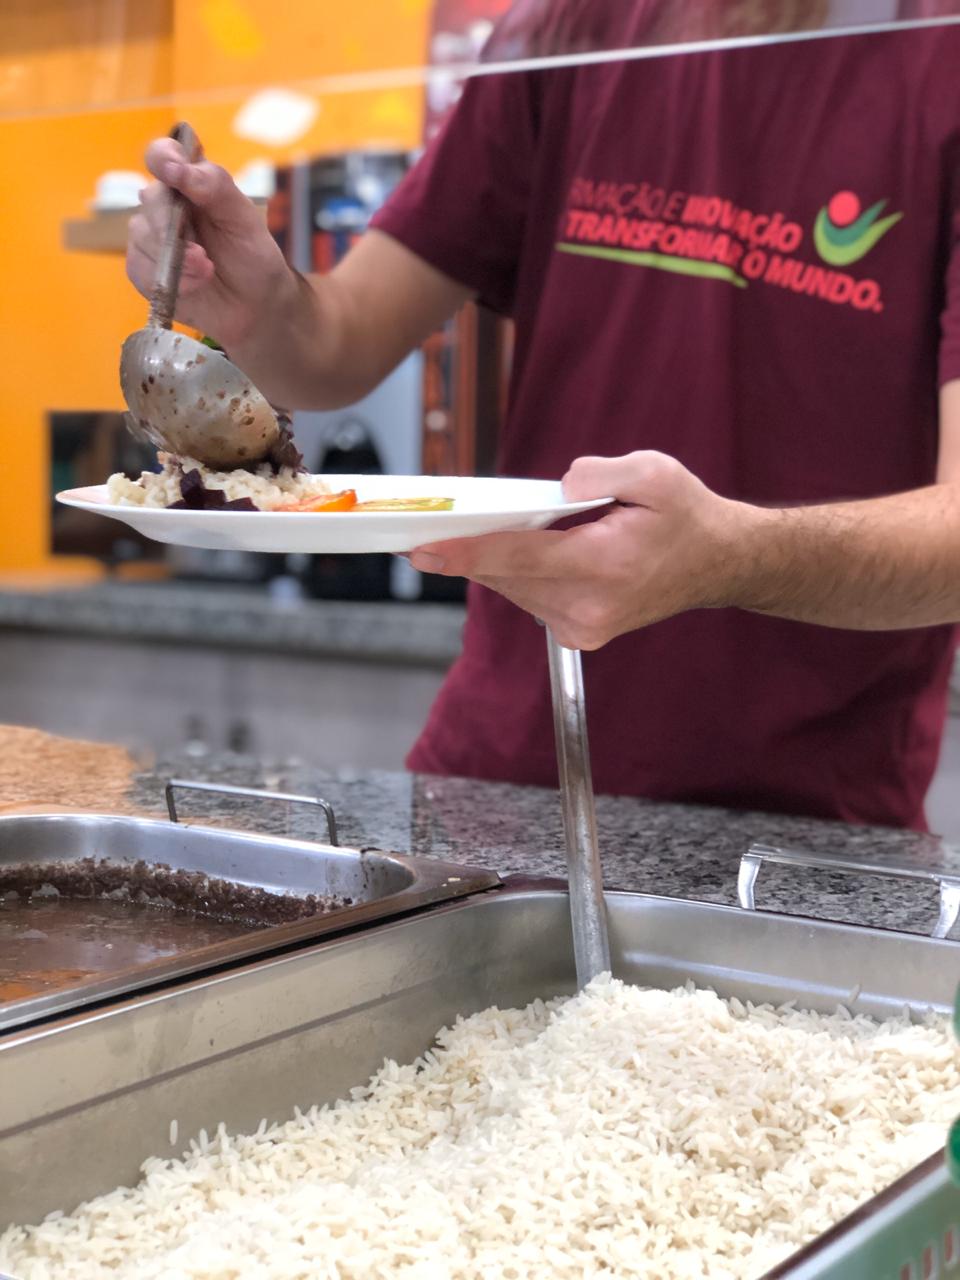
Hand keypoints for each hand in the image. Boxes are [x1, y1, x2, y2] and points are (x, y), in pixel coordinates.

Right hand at [126, 137, 295, 350]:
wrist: (253, 305)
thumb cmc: (250, 256)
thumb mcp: (244, 219)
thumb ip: (215, 186)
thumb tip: (177, 169)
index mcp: (189, 182)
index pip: (162, 155)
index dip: (162, 158)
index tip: (172, 171)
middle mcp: (164, 204)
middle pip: (151, 199)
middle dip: (176, 228)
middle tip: (203, 254)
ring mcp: (150, 235)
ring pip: (143, 235)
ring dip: (178, 259)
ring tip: (207, 272)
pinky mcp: (142, 267)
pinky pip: (141, 267)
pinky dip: (170, 279)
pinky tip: (194, 286)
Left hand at [409, 452, 753, 649]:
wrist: (717, 565)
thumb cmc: (686, 516)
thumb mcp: (655, 473)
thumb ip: (600, 473)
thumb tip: (560, 487)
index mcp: (607, 566)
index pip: (521, 559)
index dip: (467, 553)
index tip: (423, 549)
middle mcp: (591, 607)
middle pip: (507, 576)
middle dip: (468, 551)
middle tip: (425, 530)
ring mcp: (585, 628)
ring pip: (513, 590)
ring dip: (491, 563)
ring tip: (463, 536)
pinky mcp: (580, 635)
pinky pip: (529, 599)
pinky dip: (515, 575)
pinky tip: (511, 552)